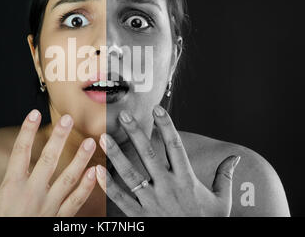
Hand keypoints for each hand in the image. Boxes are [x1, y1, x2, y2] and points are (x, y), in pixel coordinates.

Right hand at [0, 110, 96, 215]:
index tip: (34, 113)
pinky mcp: (58, 218)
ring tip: (89, 142)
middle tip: (68, 119)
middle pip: (48, 159)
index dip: (27, 130)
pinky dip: (87, 187)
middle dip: (59, 137)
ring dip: (80, 159)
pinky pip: (75, 202)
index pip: (20, 151)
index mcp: (12, 186)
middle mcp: (32, 193)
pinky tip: (95, 172)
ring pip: (67, 178)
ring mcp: (48, 206)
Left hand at [96, 105, 240, 216]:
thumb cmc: (208, 223)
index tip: (157, 109)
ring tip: (103, 138)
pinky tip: (97, 170)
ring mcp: (152, 203)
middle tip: (124, 116)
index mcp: (187, 180)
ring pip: (131, 175)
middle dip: (136, 134)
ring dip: (116, 156)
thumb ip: (225, 176)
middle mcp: (168, 188)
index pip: (175, 146)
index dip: (166, 126)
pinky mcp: (141, 217)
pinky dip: (109, 185)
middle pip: (149, 156)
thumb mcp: (222, 200)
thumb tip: (235, 157)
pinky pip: (122, 199)